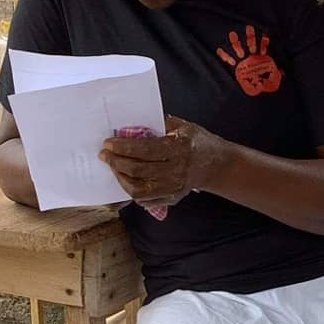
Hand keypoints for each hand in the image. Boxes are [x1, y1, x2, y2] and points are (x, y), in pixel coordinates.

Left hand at [99, 116, 223, 206]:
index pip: (144, 149)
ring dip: (120, 178)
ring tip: (113, 168)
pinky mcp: (172, 198)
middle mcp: (176, 170)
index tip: (108, 143)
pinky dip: (131, 190)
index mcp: (178, 148)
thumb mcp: (183, 126)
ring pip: (138, 188)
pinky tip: (125, 180)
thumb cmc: (199, 142)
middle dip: (116, 162)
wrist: (218, 166)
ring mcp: (174, 187)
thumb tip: (132, 126)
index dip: (122, 147)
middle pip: (137, 169)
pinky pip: (145, 199)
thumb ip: (159, 124)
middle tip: (105, 154)